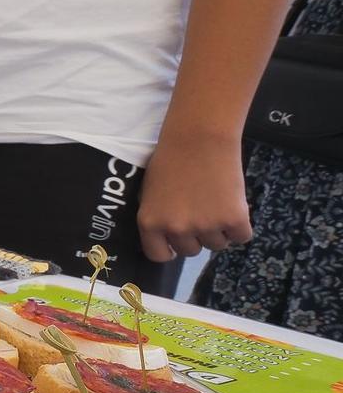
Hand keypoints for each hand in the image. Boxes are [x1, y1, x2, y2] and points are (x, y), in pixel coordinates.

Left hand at [136, 132, 251, 260]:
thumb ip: (158, 216)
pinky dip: (240, 226)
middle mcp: (176, 229)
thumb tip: (167, 236)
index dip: (170, 248)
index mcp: (150, 222)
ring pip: (217, 245)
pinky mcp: (233, 219)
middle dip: (197, 236)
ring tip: (217, 203)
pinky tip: (234, 205)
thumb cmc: (171, 158)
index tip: (177, 240)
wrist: (199, 136)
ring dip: (220, 230)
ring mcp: (205, 226)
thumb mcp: (151, 191)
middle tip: (201, 211)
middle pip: (191, 251)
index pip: (159, 255)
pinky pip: (241, 237)